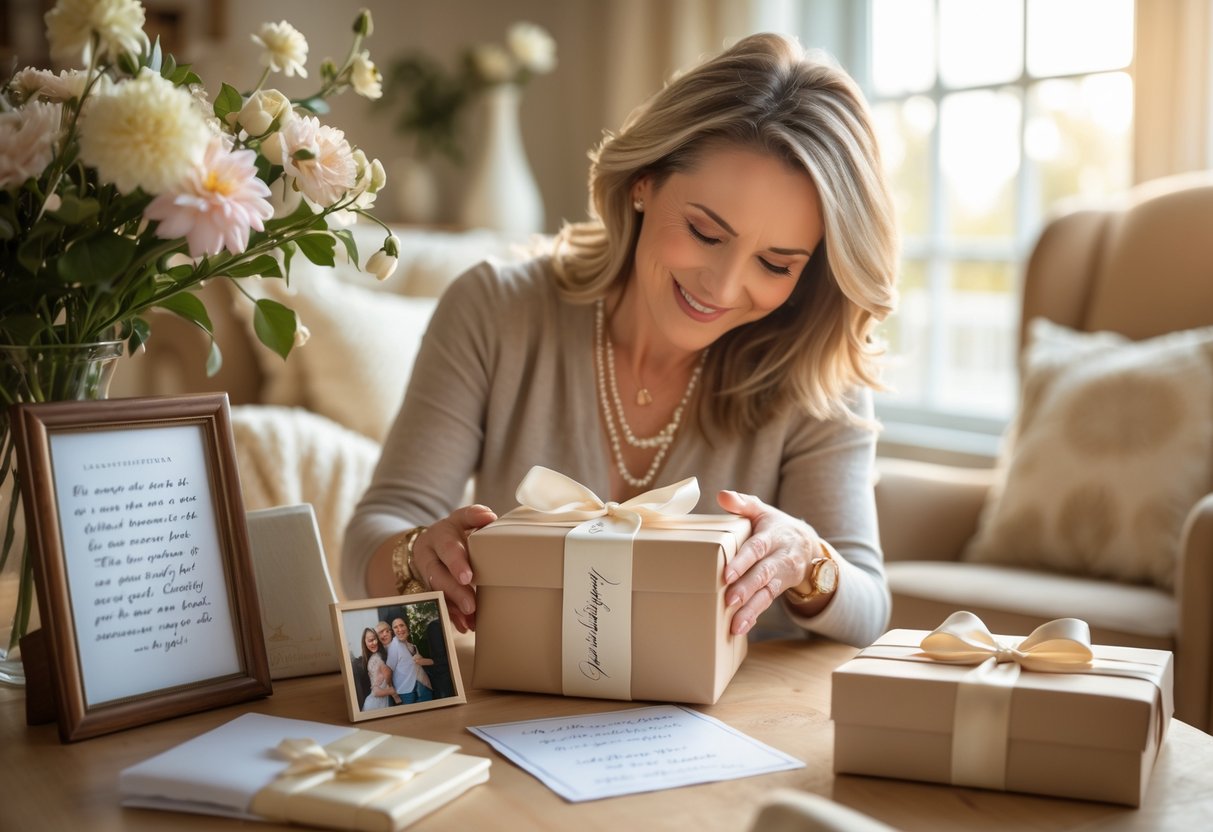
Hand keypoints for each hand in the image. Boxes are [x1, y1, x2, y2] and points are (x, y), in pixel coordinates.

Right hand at [409, 504, 496, 632]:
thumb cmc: (456, 532)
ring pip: (437, 592)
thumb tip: (489, 517)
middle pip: (438, 573)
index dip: (456, 561)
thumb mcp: (463, 519)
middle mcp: (430, 554)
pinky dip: (452, 615)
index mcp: (441, 534)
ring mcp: (427, 573)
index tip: (468, 577)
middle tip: (471, 604)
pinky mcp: (428, 588)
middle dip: (454, 590)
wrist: (431, 544)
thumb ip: (474, 516)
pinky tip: (464, 625)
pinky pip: (438, 603)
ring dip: (453, 606)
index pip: (447, 545)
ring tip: (470, 617)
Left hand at [717, 490, 817, 635]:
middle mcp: (781, 557)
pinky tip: (740, 628)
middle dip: (746, 588)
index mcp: (773, 536)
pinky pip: (767, 603)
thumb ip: (743, 503)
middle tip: (728, 600)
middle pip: (763, 574)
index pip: (758, 548)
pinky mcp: (779, 589)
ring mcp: (782, 576)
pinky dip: (754, 616)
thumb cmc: (775, 526)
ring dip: (750, 610)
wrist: (807, 545)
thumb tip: (722, 495)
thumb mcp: (762, 511)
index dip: (743, 561)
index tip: (727, 574)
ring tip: (734, 624)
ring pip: (766, 593)